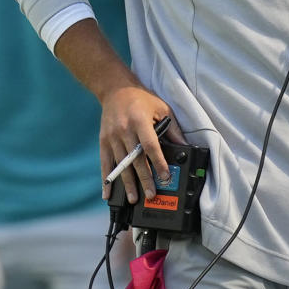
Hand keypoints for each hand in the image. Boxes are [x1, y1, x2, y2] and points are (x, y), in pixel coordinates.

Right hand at [100, 85, 183, 203]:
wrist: (116, 90)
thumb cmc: (142, 99)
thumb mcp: (162, 108)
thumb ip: (172, 129)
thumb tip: (185, 146)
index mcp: (140, 121)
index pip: (150, 146)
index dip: (158, 162)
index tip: (164, 176)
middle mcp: (124, 131)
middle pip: (135, 159)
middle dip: (144, 179)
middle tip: (150, 194)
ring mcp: (112, 137)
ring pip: (121, 165)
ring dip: (127, 183)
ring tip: (134, 198)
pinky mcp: (103, 142)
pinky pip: (105, 163)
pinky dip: (106, 180)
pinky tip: (107, 193)